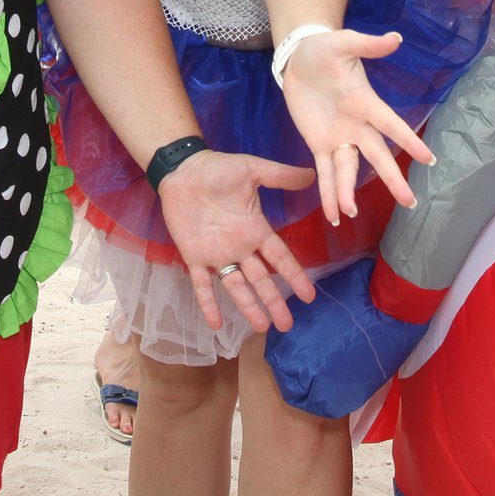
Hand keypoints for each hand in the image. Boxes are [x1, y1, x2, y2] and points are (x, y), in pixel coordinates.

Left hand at [153, 149, 316, 333]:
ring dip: (248, 306)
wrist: (182, 170)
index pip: (280, 258)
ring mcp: (217, 254)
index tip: (309, 296)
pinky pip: (202, 284)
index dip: (294, 276)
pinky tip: (215, 323)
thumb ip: (280, 176)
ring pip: (236, 286)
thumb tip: (312, 175)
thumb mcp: (252, 169)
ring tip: (261, 327)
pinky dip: (208, 302)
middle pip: (261, 280)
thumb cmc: (217, 169)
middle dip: (274, 301)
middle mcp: (240, 247)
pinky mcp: (194, 256)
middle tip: (288, 325)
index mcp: (256, 229)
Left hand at [280, 30, 433, 223]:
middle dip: (392, 178)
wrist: (298, 58)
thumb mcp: (343, 42)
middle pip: (377, 156)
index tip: (429, 160)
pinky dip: (327, 192)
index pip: (391, 125)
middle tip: (410, 201)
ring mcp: (339, 137)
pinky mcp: (318, 144)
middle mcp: (357, 125)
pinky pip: (325, 172)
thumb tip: (395, 38)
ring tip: (350, 213)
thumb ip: (367, 44)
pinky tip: (333, 214)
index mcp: (366, 103)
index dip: (409, 141)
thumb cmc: (325, 49)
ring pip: (348, 170)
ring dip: (348, 191)